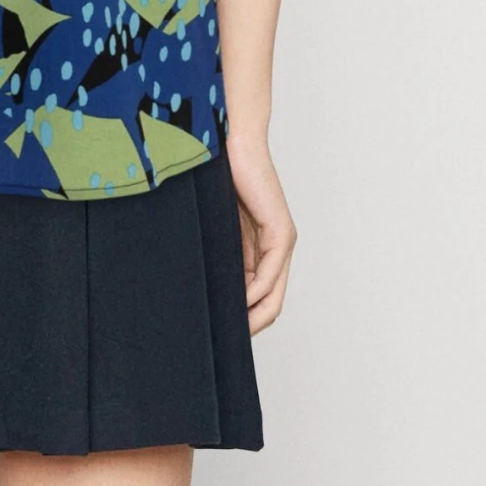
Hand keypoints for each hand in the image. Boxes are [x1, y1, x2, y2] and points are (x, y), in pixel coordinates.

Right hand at [224, 134, 296, 335]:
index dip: (243, 318)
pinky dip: (253, 293)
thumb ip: (219, 253)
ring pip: (271, 295)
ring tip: (225, 329)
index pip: (259, 297)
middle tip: (221, 342)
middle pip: (269, 304)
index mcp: (261, 248)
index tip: (218, 332)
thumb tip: (204, 288)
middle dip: (248, 325)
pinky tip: (235, 301)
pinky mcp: (280, 232)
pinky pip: (269, 275)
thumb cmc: (217, 177)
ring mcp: (282, 241)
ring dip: (250, 315)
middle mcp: (277, 248)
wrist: (231, 143)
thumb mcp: (216, 227)